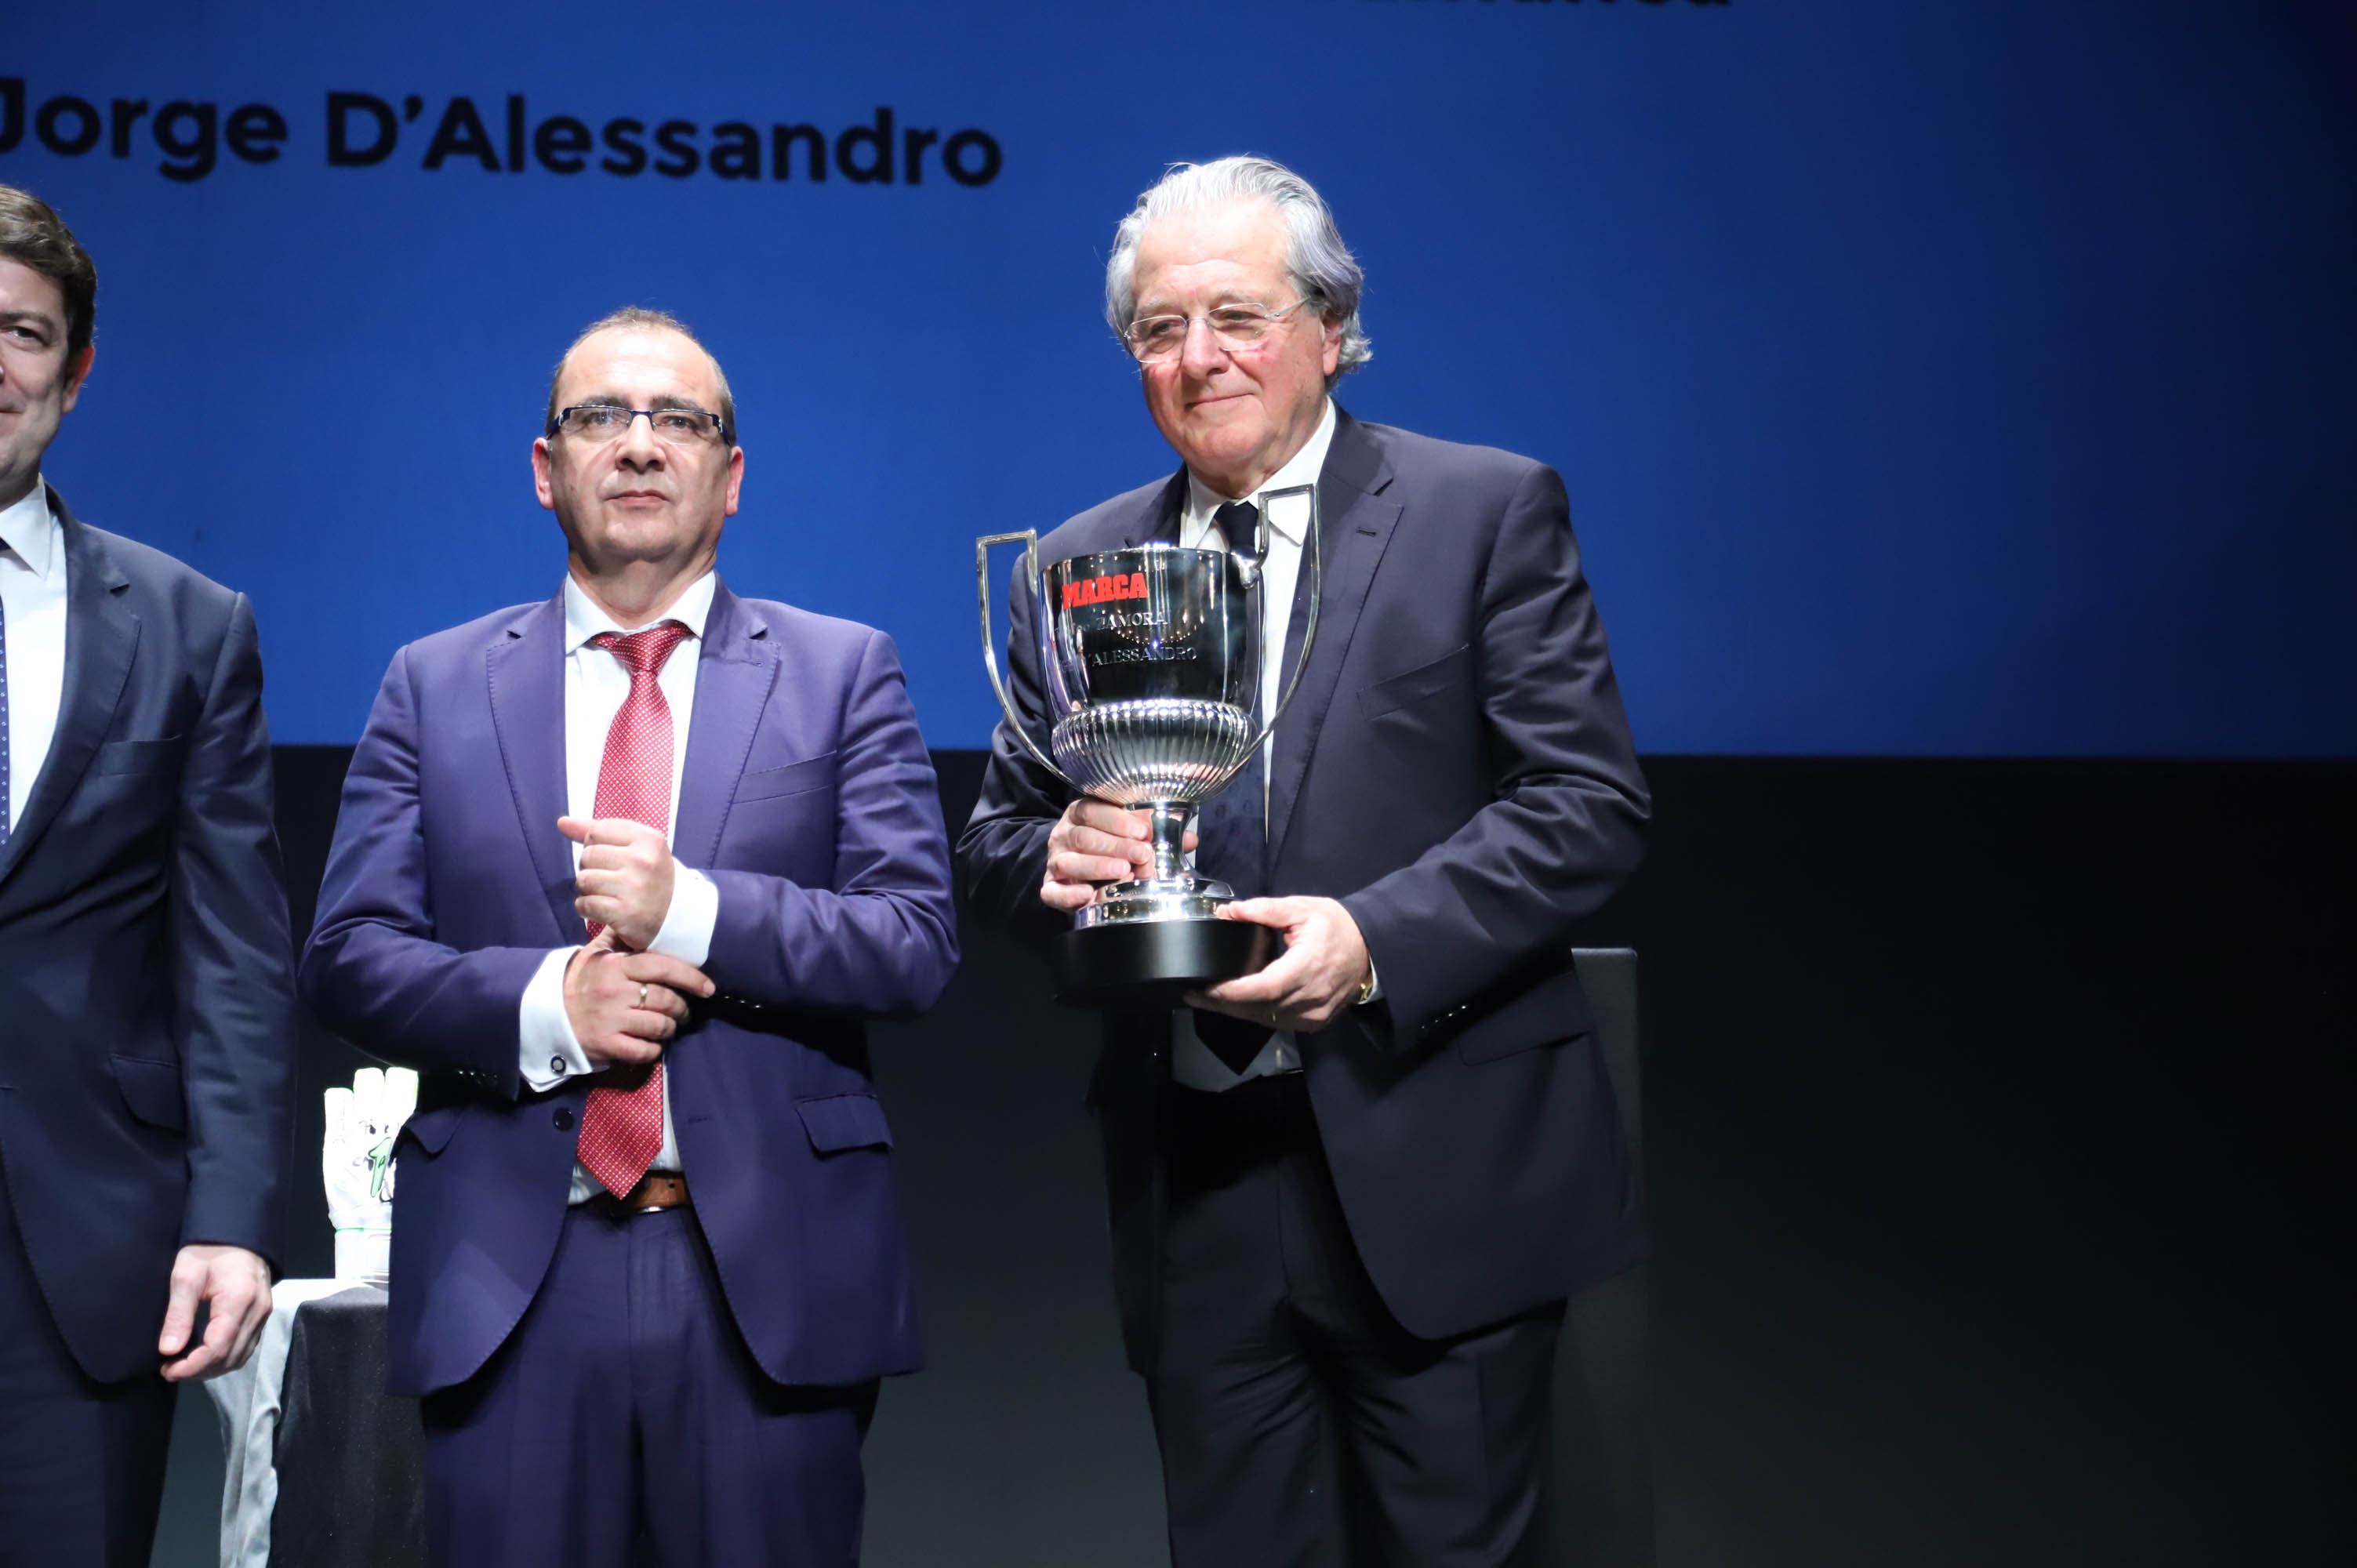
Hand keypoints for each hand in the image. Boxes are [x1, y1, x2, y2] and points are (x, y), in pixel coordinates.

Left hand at [159, 1244, 271, 1381]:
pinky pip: (246, 1347)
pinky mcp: (262, 1315)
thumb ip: (178, 1314)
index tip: (166, 1369)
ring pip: (240, 1356)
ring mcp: (264, 1314)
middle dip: (198, 1371)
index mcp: (239, 1300)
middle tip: (170, 1370)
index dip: (191, 1366)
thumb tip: (168, 1351)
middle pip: (230, 1357)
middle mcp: (258, 1311)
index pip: (217, 1348)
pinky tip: (205, 1356)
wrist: (236, 1234)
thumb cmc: (208, 1250)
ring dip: (212, 1368)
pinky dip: (224, 1358)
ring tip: (184, 1366)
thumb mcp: (185, 1276)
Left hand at [558, 816, 676, 950]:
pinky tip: (603, 909)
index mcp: (648, 839)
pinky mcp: (625, 914)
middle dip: (591, 868)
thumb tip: (562, 822)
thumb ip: (599, 831)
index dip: (596, 845)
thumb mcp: (636, 846)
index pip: (596, 832)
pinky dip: (587, 908)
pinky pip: (585, 904)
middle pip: (587, 856)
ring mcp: (634, 888)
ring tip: (605, 894)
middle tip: (609, 879)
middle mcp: (643, 861)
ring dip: (587, 890)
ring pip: (583, 880)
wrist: (676, 915)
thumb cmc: (651, 876)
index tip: (612, 858)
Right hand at [563, 929, 714, 1068]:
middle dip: (682, 1008)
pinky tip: (652, 1045)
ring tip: (669, 1027)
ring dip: (670, 1028)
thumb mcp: (594, 954)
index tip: (708, 987)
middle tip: (684, 1012)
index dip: (690, 978)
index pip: (662, 967)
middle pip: (666, 999)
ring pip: (659, 1025)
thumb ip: (617, 937)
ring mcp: (611, 1020)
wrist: (545, 1014)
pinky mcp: (606, 1044)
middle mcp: (616, 992)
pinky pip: (643, 1050)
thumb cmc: (577, 981)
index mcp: (616, 967)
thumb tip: (638, 920)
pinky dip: (654, 1050)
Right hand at [1041, 799, 1195, 912]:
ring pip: (1069, 862)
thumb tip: (1190, 839)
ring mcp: (1056, 861)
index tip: (1143, 831)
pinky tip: (1087, 895)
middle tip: (1141, 854)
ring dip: (1096, 867)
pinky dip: (1067, 895)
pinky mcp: (1049, 887)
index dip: (1118, 821)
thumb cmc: (1109, 844)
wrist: (1076, 866)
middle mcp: (1064, 835)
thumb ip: (1157, 833)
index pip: (1094, 811)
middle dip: (1115, 845)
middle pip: (1084, 837)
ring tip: (1123, 871)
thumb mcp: (1131, 832)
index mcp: (1082, 813)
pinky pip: (1051, 892)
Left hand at [1187, 897, 1370, 1033]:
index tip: (1206, 987)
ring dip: (1235, 1012)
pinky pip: (1277, 1023)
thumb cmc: (1336, 926)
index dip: (1234, 991)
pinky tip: (1236, 1005)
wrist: (1369, 949)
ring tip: (1207, 1000)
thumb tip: (1229, 911)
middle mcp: (1312, 996)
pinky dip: (1255, 1015)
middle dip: (1224, 1003)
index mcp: (1309, 965)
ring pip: (1266, 1020)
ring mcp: (1315, 1014)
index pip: (1266, 987)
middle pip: (1261, 1008)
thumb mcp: (1302, 908)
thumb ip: (1265, 909)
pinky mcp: (1315, 1023)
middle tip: (1194, 995)